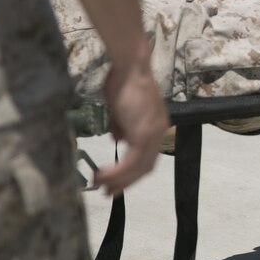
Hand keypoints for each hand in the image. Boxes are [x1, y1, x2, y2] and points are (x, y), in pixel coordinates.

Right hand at [95, 59, 168, 194]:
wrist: (129, 67)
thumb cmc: (122, 81)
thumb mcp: (120, 109)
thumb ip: (121, 126)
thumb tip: (117, 140)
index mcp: (155, 126)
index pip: (147, 157)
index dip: (131, 173)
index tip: (114, 184)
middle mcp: (159, 132)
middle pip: (145, 167)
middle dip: (125, 183)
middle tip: (107, 193)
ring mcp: (154, 133)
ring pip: (139, 168)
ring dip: (118, 180)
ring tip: (99, 185)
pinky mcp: (144, 133)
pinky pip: (131, 161)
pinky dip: (117, 172)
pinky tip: (102, 176)